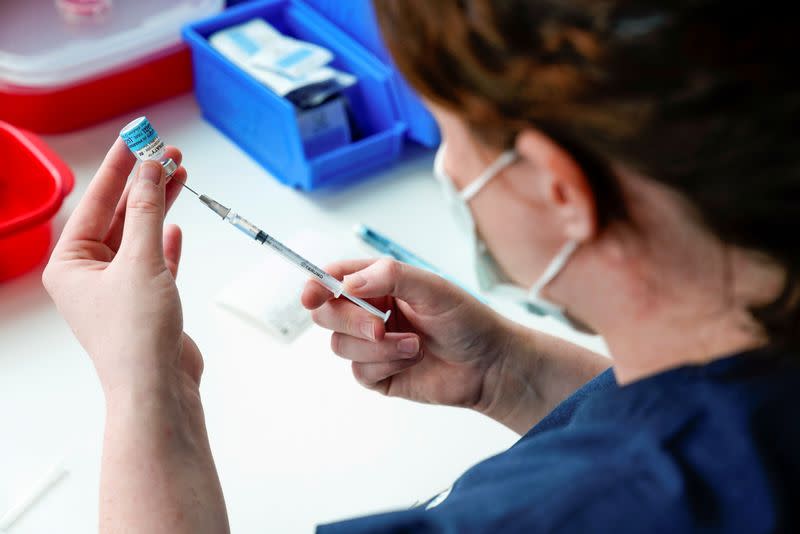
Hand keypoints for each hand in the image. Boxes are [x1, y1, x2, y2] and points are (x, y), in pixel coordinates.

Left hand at [43, 139, 201, 398]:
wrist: (158, 388)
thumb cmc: (137, 335)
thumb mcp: (141, 261)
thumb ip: (146, 211)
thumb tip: (150, 169)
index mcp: (70, 265)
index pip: (95, 202)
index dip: (121, 167)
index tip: (139, 138)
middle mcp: (90, 275)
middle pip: (117, 215)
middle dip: (144, 183)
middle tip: (167, 153)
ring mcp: (119, 289)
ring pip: (138, 235)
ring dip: (159, 206)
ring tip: (180, 176)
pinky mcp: (147, 302)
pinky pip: (154, 261)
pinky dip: (164, 242)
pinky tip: (174, 225)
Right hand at [301, 258, 512, 408]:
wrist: (489, 364)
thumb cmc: (466, 320)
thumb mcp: (432, 287)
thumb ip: (390, 276)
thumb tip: (347, 282)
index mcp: (379, 285)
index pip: (335, 279)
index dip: (317, 285)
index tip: (312, 294)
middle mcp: (370, 312)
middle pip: (327, 314)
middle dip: (349, 320)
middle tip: (379, 326)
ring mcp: (372, 345)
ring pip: (340, 346)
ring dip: (378, 347)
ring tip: (415, 345)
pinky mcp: (378, 375)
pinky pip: (359, 371)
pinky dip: (386, 365)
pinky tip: (413, 360)